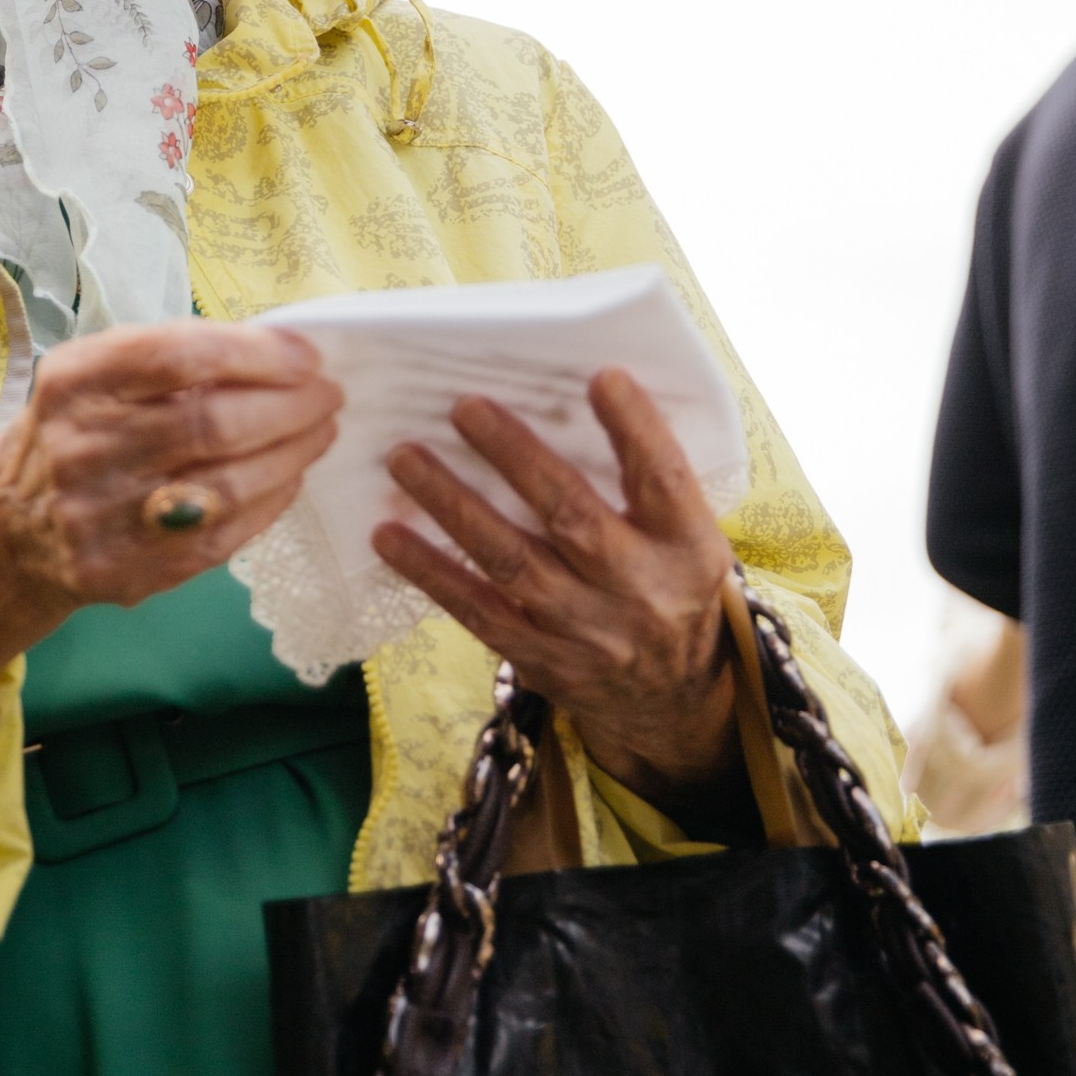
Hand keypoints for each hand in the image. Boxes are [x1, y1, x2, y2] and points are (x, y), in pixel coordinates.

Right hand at [0, 320, 341, 688]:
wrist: (7, 528)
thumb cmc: (74, 430)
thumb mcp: (96, 374)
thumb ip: (173, 357)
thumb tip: (278, 349)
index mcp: (75, 383)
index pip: (177, 356)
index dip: (255, 353)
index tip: (307, 354)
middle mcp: (81, 448)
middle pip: (211, 424)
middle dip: (290, 406)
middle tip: (329, 395)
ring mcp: (101, 519)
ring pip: (227, 486)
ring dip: (292, 454)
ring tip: (321, 431)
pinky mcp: (125, 572)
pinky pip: (223, 538)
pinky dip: (271, 502)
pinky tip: (289, 476)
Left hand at [374, 366, 737, 812]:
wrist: (672, 699)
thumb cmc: (669, 586)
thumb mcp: (685, 538)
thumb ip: (644, 485)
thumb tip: (569, 399)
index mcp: (687, 547)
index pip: (665, 479)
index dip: (636, 428)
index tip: (601, 376)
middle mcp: (640, 589)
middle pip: (572, 516)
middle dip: (516, 458)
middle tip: (463, 406)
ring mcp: (587, 631)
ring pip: (512, 562)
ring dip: (452, 506)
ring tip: (404, 458)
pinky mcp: (542, 661)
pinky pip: (477, 612)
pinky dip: (429, 572)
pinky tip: (388, 535)